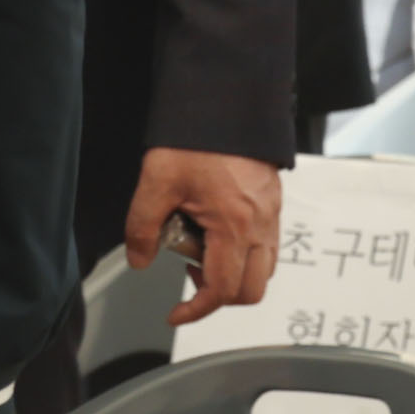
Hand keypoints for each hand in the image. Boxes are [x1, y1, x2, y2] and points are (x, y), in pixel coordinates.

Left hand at [128, 147, 279, 328]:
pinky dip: (243, 254)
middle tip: (189, 275)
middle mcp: (260, 225)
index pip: (222, 289)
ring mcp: (272, 214)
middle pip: (251, 290)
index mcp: (234, 225)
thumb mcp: (156, 181)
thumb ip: (143, 227)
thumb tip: (140, 260)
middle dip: (218, 295)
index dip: (196, 311)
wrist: (227, 100)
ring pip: (263, 269)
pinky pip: (267, 246)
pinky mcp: (273, 202)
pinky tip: (215, 230)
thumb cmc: (196, 137)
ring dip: (233, 274)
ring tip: (200, 250)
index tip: (176, 313)